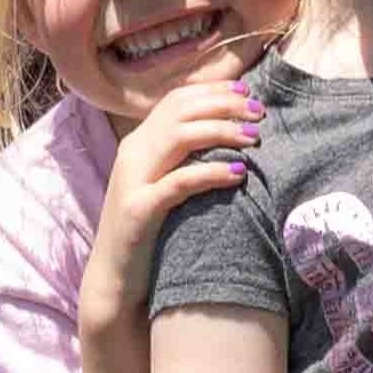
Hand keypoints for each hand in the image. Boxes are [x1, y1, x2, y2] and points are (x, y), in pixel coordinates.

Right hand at [78, 74, 273, 316]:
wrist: (114, 281)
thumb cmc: (150, 236)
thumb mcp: (165, 188)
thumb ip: (186, 161)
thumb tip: (230, 139)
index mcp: (138, 145)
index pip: (175, 100)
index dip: (213, 91)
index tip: (248, 92)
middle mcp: (132, 154)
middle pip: (179, 111)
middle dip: (223, 105)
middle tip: (258, 112)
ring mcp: (132, 181)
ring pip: (178, 137)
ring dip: (221, 131)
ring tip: (253, 137)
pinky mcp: (138, 210)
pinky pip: (177, 182)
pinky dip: (210, 173)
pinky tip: (237, 173)